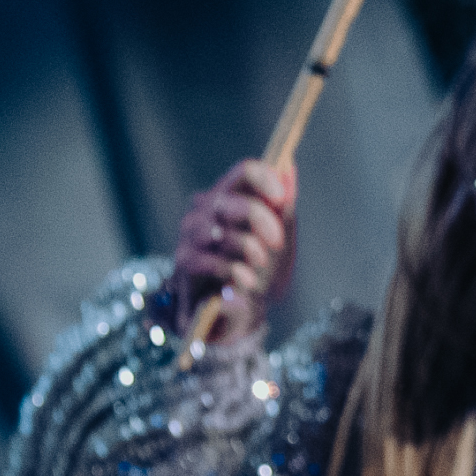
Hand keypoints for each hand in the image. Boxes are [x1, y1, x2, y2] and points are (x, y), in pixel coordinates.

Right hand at [174, 158, 296, 339]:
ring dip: (244, 246)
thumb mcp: (280, 237)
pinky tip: (246, 280)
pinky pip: (205, 260)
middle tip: (276, 240)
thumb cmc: (261, 265)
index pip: (241, 172)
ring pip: (213, 229)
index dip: (262, 178)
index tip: (282, 197)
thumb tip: (290, 168)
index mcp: (232, 197)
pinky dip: (230, 269)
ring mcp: (191, 236)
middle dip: (256, 217)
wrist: (244, 306)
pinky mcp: (185, 264)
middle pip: (225, 200)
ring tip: (260, 261)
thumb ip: (283, 206)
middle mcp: (205, 211)